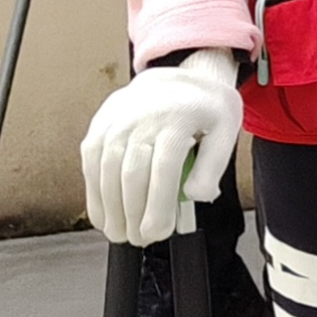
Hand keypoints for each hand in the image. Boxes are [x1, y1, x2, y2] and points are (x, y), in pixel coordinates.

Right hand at [80, 51, 243, 246]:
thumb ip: (213, 167)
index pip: (163, 169)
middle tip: (139, 240)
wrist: (178, 76)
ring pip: (107, 172)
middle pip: (132, 174)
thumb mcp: (226, 131)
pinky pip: (91, 163)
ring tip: (120, 234)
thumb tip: (195, 197)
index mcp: (177, 120)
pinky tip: (102, 215)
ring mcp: (116, 122)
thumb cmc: (204, 108)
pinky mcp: (100, 127)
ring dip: (111, 209)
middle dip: (133, 214)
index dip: (157, 206)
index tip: (157, 233)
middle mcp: (142, 119)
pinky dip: (94, 193)